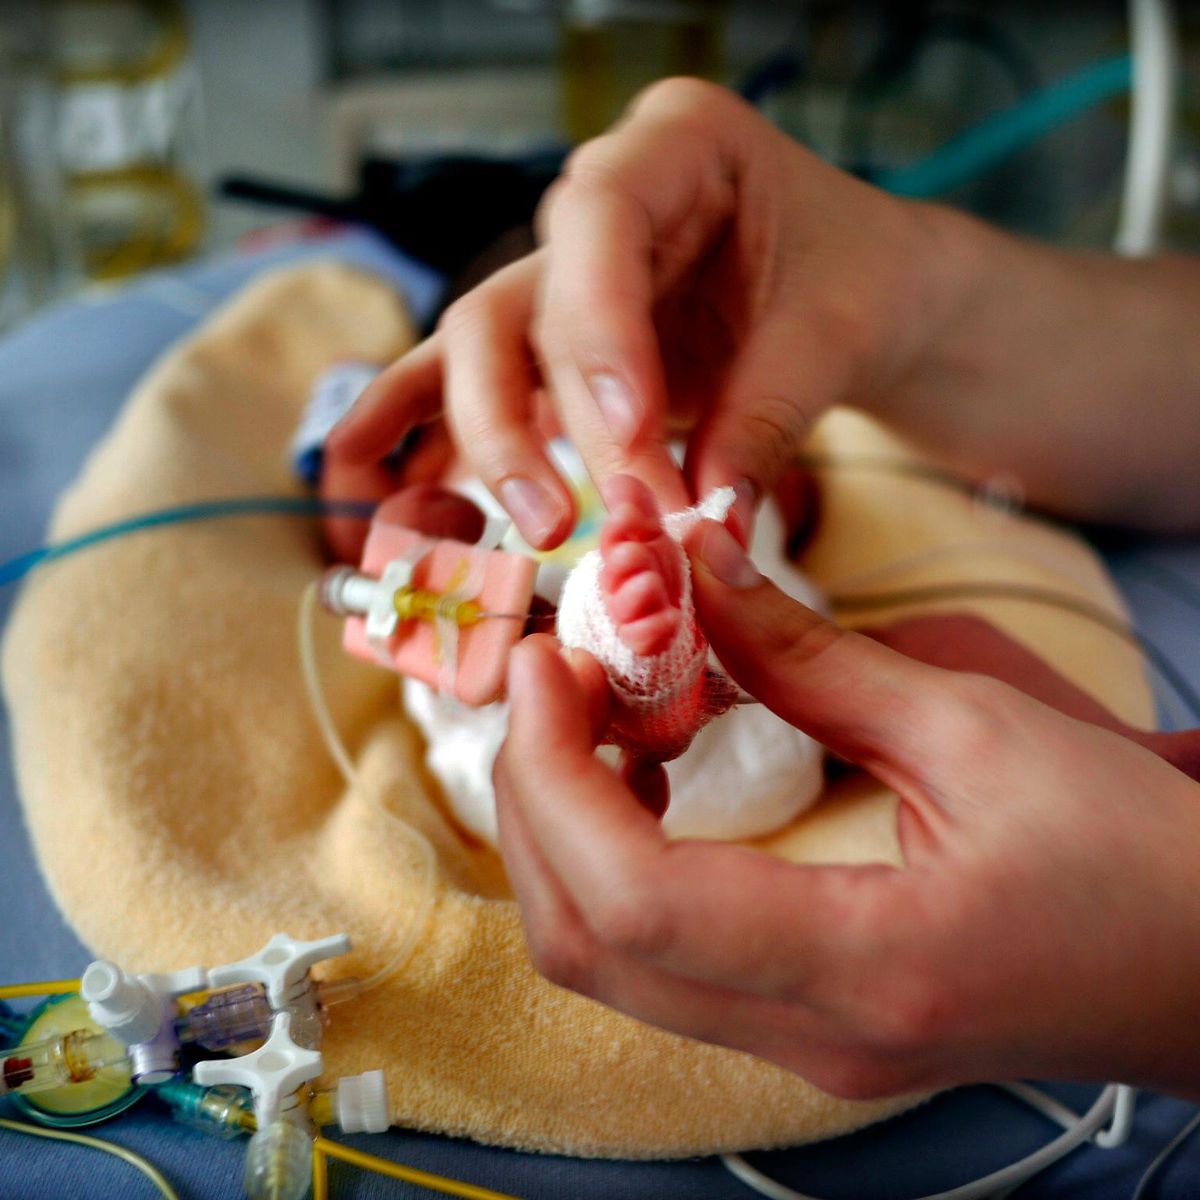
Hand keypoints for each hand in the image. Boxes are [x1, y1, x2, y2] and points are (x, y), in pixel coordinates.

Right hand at [326, 79, 944, 548]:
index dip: (597, 334)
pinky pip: (475, 384)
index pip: (599, 222)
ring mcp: (568, 277)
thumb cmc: (859, 286)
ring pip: (481, 352)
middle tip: (571, 519)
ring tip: (494, 519)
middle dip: (530, 421)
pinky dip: (422, 431)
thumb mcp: (836, 339)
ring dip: (482, 443)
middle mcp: (602, 204)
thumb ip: (764, 425)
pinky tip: (367, 477)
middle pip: (514, 304)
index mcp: (678, 145)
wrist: (867, 294)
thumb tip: (703, 538)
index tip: (634, 435)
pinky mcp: (559, 348)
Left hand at [494, 521, 1199, 1098]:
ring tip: (590, 714)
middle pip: (586, 942)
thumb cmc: (1137, 854)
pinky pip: (656, 958)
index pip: (632, 901)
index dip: (553, 775)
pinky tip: (645, 775)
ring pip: (606, 961)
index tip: (542, 667)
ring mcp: (802, 1047)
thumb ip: (814, 660)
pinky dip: (613, 861)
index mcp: (868, 966)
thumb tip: (700, 572)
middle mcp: (814, 1035)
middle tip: (551, 676)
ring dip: (563, 831)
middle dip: (533, 796)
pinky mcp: (804, 1025)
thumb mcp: (977, 730)